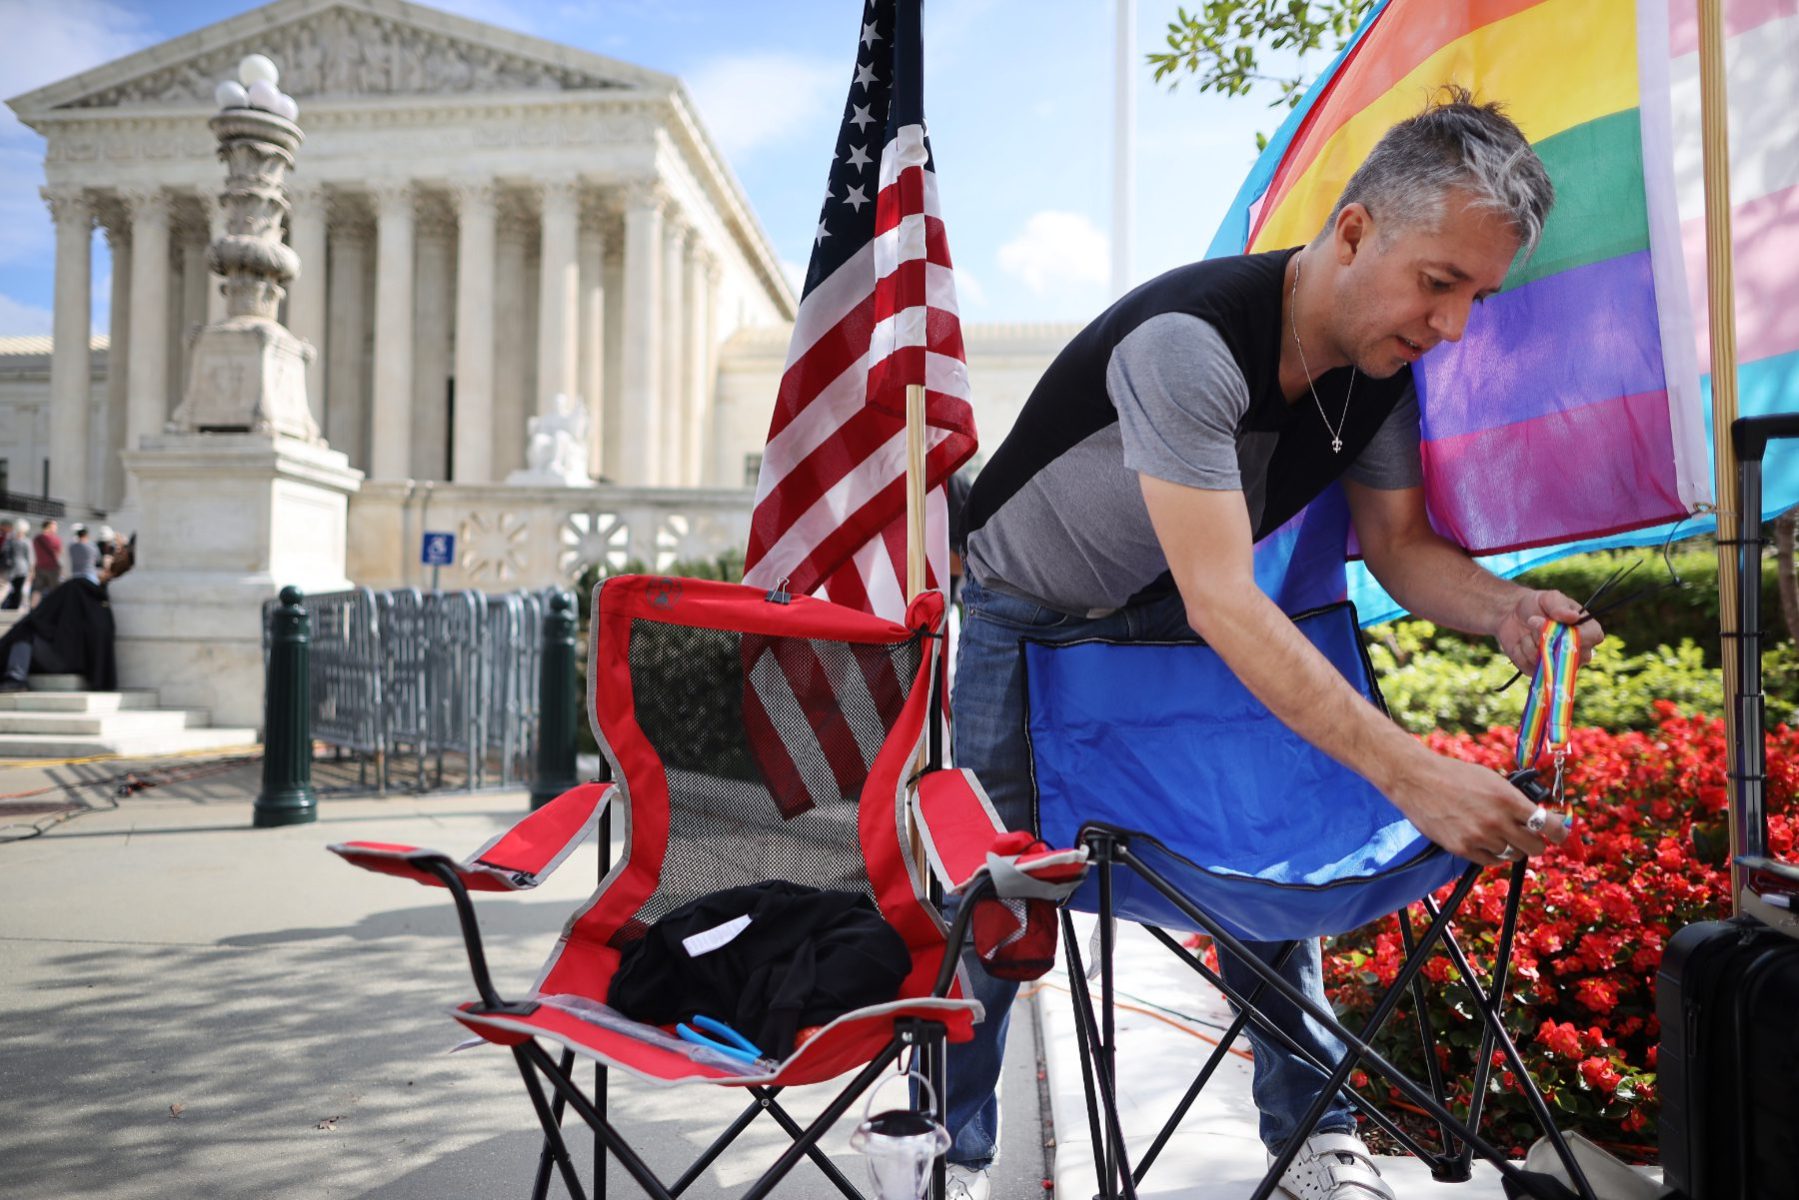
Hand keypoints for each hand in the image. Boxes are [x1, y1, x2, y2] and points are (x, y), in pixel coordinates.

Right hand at [1386, 746, 1569, 867]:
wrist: (1417, 780)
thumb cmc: (1455, 775)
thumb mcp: (1493, 780)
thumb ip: (1515, 800)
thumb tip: (1536, 816)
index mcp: (1508, 799)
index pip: (1548, 825)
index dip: (1558, 832)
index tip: (1559, 834)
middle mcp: (1497, 821)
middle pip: (1535, 847)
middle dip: (1535, 842)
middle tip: (1528, 836)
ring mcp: (1480, 837)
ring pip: (1512, 855)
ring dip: (1510, 847)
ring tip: (1497, 833)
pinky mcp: (1463, 848)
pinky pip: (1490, 861)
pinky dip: (1492, 854)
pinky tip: (1484, 840)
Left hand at [1494, 589, 1602, 674]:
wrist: (1512, 615)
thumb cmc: (1537, 605)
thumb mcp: (1548, 598)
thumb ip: (1559, 606)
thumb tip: (1573, 617)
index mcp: (1587, 630)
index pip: (1594, 637)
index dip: (1577, 634)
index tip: (1556, 624)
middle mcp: (1578, 651)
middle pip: (1572, 655)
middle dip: (1546, 637)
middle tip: (1533, 621)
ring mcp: (1560, 664)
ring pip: (1547, 660)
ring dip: (1531, 642)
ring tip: (1528, 630)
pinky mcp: (1540, 672)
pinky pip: (1530, 667)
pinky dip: (1521, 652)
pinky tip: (1521, 642)